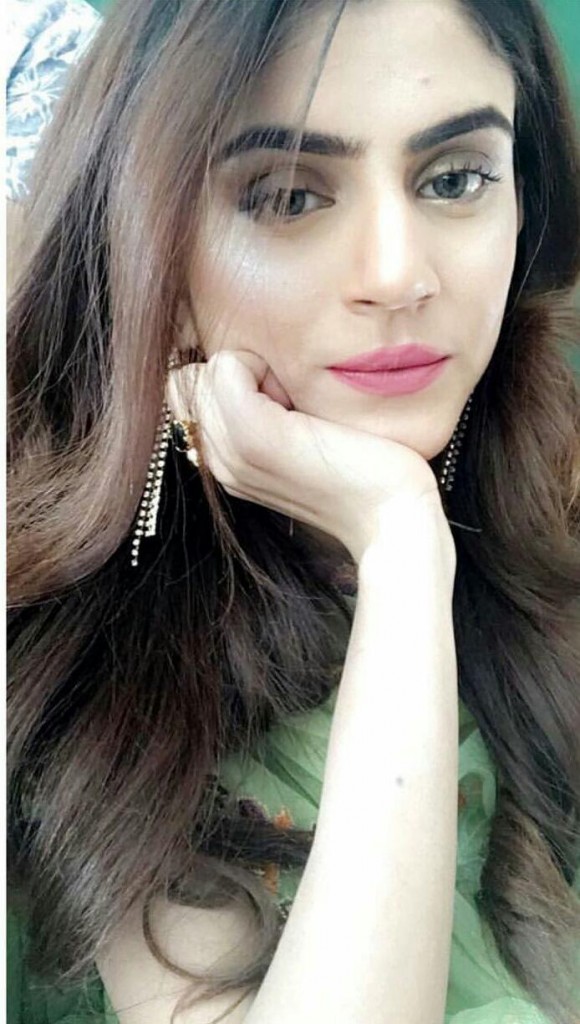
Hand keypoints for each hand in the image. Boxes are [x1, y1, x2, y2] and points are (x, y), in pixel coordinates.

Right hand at [166, 350, 448, 563]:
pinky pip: (225, 365)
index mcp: (227, 464)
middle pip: (196, 378)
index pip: (192, 391)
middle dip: (244, 372)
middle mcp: (218, 461)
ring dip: (256, 368)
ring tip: (299, 406)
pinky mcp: (252, 435)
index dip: (237, 381)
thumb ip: (268, 408)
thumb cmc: (364, 470)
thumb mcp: (306, 435)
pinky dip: (262, 363)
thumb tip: (254, 362)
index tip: (289, 407)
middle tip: (295, 404)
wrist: (390, 515)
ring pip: (210, 369)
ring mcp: (230, 451)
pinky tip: (301, 402)